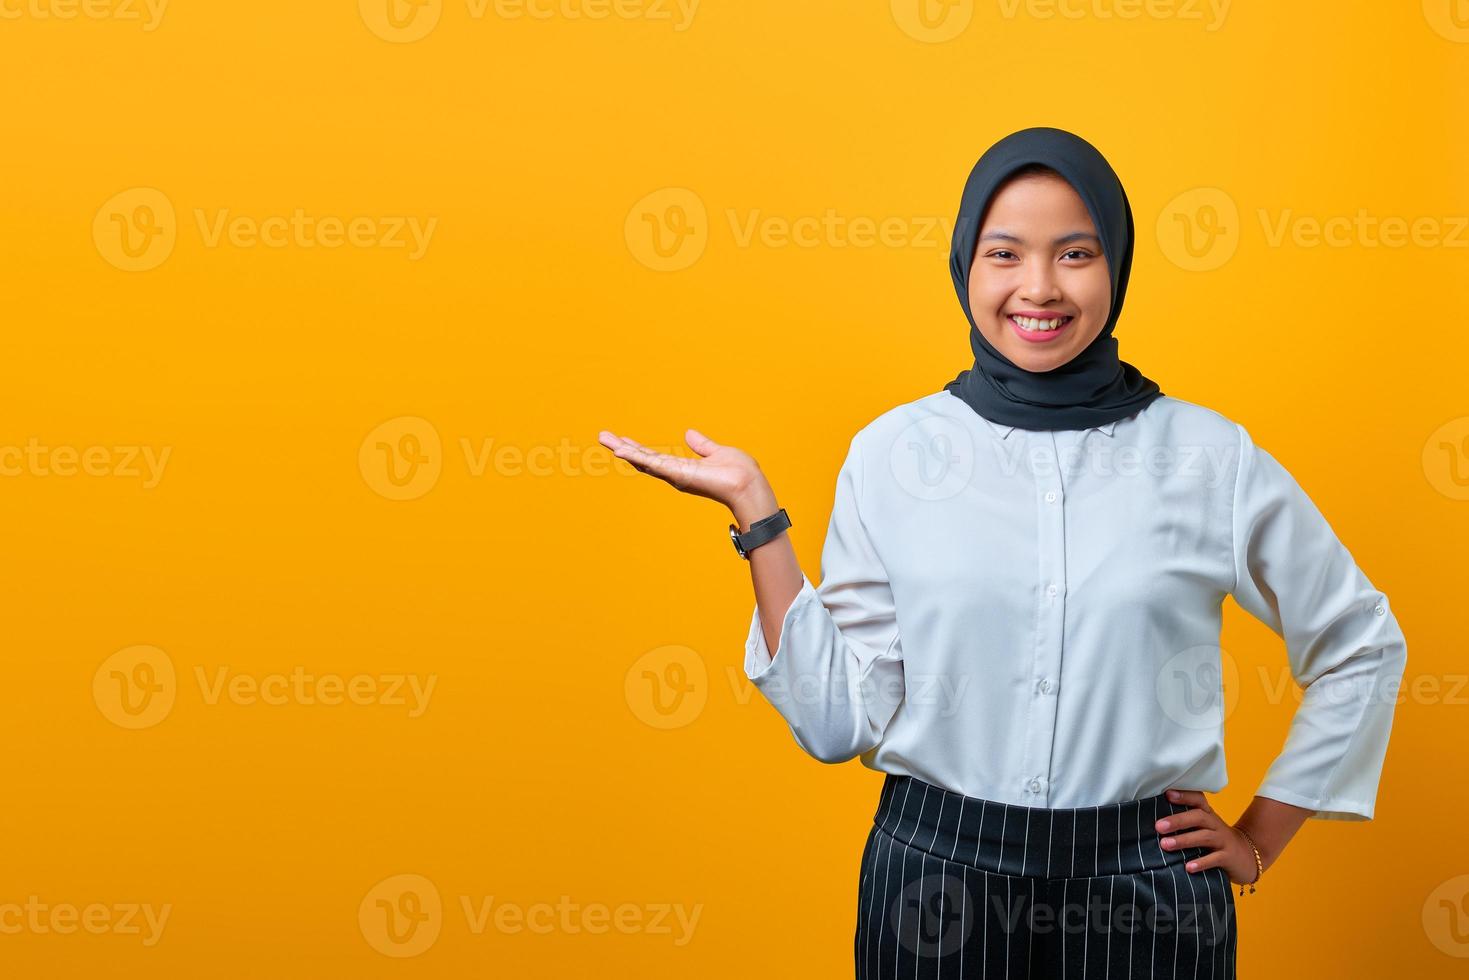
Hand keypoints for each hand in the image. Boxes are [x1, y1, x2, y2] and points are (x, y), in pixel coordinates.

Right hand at [597, 428, 767, 513]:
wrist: (748, 485)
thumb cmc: (739, 473)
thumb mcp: (717, 452)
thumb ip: (702, 445)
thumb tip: (689, 434)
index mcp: (683, 468)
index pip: (655, 457)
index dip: (637, 449)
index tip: (621, 440)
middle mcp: (675, 474)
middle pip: (643, 460)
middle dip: (623, 448)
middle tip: (602, 436)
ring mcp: (675, 475)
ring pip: (643, 461)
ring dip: (623, 450)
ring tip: (605, 439)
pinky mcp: (679, 475)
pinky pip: (653, 465)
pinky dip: (636, 458)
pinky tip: (621, 450)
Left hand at [1154, 789, 1260, 886]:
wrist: (1248, 856)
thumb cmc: (1216, 840)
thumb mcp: (1204, 827)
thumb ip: (1185, 822)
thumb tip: (1152, 822)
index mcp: (1208, 815)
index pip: (1198, 800)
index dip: (1184, 796)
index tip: (1167, 794)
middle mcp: (1216, 825)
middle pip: (1198, 817)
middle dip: (1177, 821)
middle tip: (1158, 826)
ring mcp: (1223, 841)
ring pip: (1204, 837)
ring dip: (1184, 840)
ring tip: (1165, 845)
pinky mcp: (1229, 857)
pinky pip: (1215, 859)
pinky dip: (1202, 862)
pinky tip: (1188, 867)